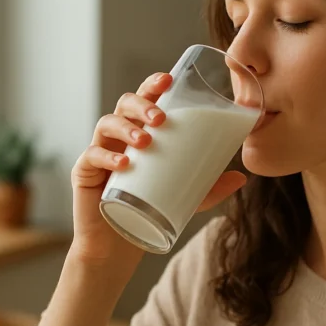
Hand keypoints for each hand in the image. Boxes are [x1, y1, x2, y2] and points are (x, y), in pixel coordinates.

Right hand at [69, 72, 247, 266]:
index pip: (145, 99)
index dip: (153, 85)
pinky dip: (108, 157)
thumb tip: (241, 178)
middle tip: (161, 118)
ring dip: (127, 128)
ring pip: (107, 124)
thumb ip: (210, 187)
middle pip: (125, 104)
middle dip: (142, 104)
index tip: (169, 80)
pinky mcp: (84, 173)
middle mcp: (118, 136)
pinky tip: (124, 163)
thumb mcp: (186, 199)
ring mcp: (99, 151)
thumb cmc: (150, 211)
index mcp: (140, 132)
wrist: (119, 245)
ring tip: (146, 140)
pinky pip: (92, 157)